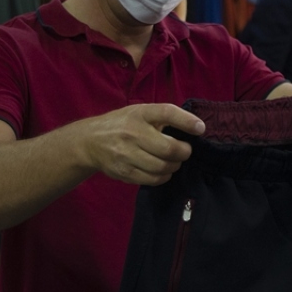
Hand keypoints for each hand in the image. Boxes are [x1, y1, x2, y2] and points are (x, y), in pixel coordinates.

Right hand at [82, 104, 205, 185]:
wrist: (90, 142)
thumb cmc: (123, 124)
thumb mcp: (140, 112)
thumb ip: (163, 117)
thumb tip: (195, 127)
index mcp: (140, 114)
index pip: (167, 113)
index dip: (187, 121)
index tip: (200, 128)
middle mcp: (132, 133)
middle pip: (169, 148)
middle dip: (184, 152)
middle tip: (185, 151)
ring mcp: (126, 154)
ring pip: (163, 167)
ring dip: (175, 165)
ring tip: (174, 161)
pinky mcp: (124, 172)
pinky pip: (153, 179)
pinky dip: (164, 176)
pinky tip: (163, 170)